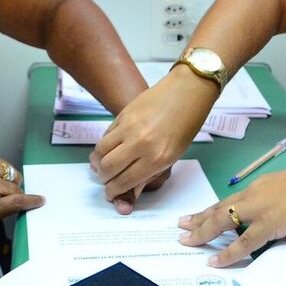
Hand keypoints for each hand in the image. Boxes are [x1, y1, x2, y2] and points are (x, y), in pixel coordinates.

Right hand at [90, 68, 216, 210]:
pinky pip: (106, 136)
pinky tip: (109, 150)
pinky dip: (104, 146)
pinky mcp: (122, 115)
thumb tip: (130, 191)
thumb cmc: (185, 127)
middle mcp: (141, 144)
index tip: (111, 193)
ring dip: (98, 163)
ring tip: (103, 166)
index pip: (124, 181)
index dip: (114, 191)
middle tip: (106, 180)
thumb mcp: (172, 156)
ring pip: (100, 151)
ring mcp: (129, 128)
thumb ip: (149, 173)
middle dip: (104, 179)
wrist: (186, 92)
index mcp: (158, 159)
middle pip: (108, 168)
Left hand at [177, 156, 285, 265]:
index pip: (231, 199)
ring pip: (222, 222)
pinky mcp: (268, 224)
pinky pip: (242, 242)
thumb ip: (285, 199)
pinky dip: (227, 253)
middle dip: (199, 218)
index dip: (214, 208)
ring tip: (187, 241)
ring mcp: (259, 210)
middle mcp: (255, 195)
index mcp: (262, 185)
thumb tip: (283, 210)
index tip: (200, 213)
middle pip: (220, 208)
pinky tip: (214, 260)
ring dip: (203, 233)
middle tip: (182, 225)